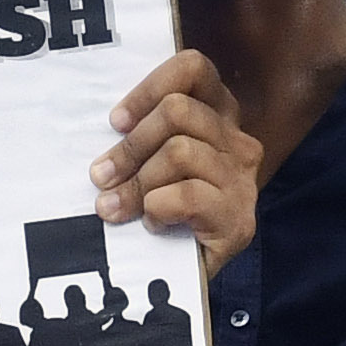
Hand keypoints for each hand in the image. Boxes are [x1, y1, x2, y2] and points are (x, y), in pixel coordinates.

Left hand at [89, 47, 261, 266]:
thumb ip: (140, 134)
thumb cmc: (159, 211)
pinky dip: (157, 210)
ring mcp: (243, 181)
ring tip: (116, 207)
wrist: (179, 278)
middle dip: (131, 146)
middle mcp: (238, 142)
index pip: (193, 68)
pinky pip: (187, 195)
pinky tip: (153, 225)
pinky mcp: (238, 219)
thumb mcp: (148, 161)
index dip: (148, 89)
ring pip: (179, 152)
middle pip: (178, 111)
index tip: (116, 122)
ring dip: (137, 183)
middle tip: (103, 176)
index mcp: (218, 116)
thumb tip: (107, 127)